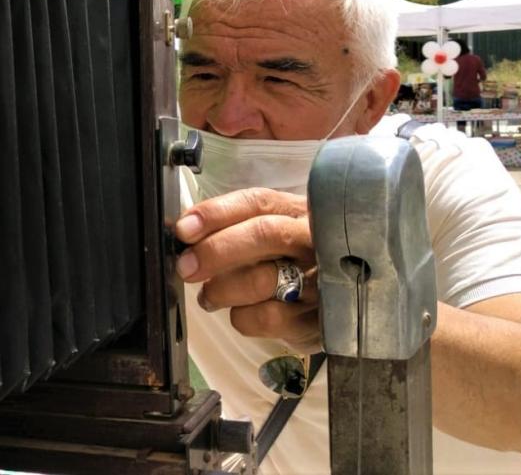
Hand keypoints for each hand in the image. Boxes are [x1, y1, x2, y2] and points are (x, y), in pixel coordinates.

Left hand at [174, 188, 320, 347]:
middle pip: (264, 234)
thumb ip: (230, 225)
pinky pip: (267, 318)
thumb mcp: (267, 231)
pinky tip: (241, 312)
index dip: (215, 213)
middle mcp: (314, 239)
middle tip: (187, 267)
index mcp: (297, 211)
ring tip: (209, 296)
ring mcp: (321, 279)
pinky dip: (242, 317)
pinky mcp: (318, 318)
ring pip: (261, 280)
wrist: (336, 299)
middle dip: (215, 250)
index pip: (256, 202)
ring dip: (221, 290)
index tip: (184, 230)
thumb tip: (185, 231)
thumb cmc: (287, 260)